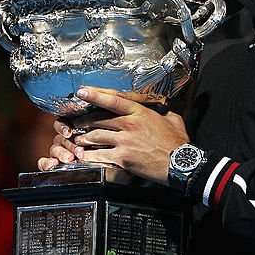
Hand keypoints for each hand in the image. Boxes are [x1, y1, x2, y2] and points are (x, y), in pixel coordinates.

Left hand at [37, 86, 188, 185]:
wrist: (180, 162)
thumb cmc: (177, 142)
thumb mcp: (173, 119)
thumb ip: (163, 111)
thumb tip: (162, 108)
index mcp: (140, 113)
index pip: (113, 100)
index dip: (95, 95)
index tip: (82, 91)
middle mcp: (130, 125)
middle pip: (98, 119)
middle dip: (83, 121)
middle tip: (75, 122)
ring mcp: (124, 142)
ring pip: (95, 136)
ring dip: (83, 138)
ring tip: (76, 140)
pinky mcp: (122, 158)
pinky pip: (99, 155)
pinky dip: (88, 155)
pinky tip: (82, 156)